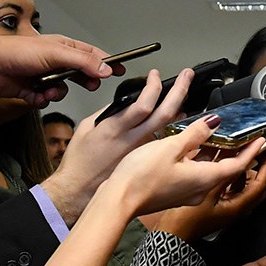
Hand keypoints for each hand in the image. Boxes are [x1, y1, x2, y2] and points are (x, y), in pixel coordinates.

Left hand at [0, 30, 119, 106]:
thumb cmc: (16, 52)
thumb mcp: (56, 54)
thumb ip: (83, 62)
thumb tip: (106, 69)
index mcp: (64, 47)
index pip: (93, 55)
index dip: (108, 63)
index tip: (121, 71)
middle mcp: (56, 61)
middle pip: (81, 74)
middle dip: (84, 82)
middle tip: (89, 85)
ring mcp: (44, 75)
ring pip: (63, 90)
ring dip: (57, 93)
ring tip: (47, 89)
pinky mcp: (32, 89)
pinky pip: (46, 100)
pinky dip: (41, 100)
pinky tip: (32, 94)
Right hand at [41, 68, 192, 225]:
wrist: (78, 190)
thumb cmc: (80, 162)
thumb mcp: (87, 128)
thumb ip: (109, 112)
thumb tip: (127, 100)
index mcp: (116, 129)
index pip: (143, 104)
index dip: (154, 86)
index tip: (155, 75)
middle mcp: (133, 141)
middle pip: (165, 113)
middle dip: (180, 90)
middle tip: (187, 75)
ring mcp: (143, 153)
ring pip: (169, 127)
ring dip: (180, 107)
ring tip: (185, 92)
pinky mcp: (148, 164)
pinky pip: (167, 142)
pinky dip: (175, 127)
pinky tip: (179, 116)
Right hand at [106, 112, 265, 215]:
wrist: (117, 201)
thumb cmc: (141, 176)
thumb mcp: (171, 147)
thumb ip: (195, 134)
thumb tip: (214, 122)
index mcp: (205, 179)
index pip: (238, 165)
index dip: (251, 151)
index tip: (261, 140)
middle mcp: (200, 190)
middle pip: (226, 169)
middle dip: (235, 151)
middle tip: (243, 135)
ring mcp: (187, 194)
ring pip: (209, 171)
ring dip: (216, 155)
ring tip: (220, 136)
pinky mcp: (175, 193)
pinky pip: (195, 175)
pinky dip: (200, 161)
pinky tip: (194, 149)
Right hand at [152, 155, 265, 240]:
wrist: (170, 237)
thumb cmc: (184, 221)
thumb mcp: (205, 193)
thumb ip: (223, 176)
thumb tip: (237, 160)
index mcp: (238, 207)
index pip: (262, 183)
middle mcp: (238, 210)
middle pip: (258, 186)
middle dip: (261, 167)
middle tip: (259, 151)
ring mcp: (229, 210)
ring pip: (247, 187)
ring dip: (248, 171)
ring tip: (242, 154)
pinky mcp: (220, 208)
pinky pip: (234, 190)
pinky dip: (235, 177)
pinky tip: (224, 167)